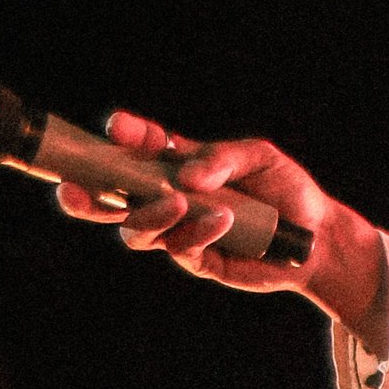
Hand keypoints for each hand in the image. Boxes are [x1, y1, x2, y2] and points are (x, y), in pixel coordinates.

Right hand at [55, 109, 385, 339]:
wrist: (317, 238)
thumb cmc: (286, 190)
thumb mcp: (260, 157)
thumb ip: (223, 158)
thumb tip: (187, 175)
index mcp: (178, 163)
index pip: (138, 148)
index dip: (123, 137)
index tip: (118, 128)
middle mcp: (170, 196)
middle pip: (113, 197)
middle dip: (86, 194)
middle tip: (71, 191)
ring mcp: (179, 230)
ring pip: (136, 230)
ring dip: (149, 215)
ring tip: (177, 202)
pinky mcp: (197, 259)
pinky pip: (180, 248)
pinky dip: (196, 231)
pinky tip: (221, 219)